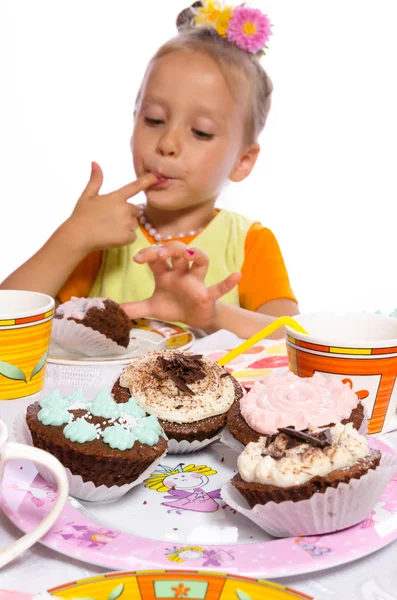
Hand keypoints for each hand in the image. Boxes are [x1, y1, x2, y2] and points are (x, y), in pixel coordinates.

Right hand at [63, 162, 156, 252]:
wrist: (78, 236)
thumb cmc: (81, 215)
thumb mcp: (87, 195)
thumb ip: (95, 180)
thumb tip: (95, 162)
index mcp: (116, 197)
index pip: (135, 187)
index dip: (147, 181)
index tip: (156, 176)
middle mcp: (124, 208)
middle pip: (134, 209)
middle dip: (126, 213)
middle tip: (110, 218)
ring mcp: (127, 223)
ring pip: (133, 223)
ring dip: (125, 225)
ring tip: (109, 228)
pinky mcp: (127, 237)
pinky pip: (132, 236)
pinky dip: (125, 237)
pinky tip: (112, 237)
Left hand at [120, 241, 240, 328]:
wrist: (193, 319)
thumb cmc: (173, 306)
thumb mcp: (152, 308)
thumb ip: (134, 307)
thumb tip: (114, 310)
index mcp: (165, 272)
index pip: (157, 256)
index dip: (148, 253)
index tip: (137, 259)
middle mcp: (181, 272)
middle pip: (179, 251)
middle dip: (170, 248)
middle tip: (160, 252)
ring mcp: (196, 281)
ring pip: (201, 261)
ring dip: (197, 255)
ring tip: (191, 254)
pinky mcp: (208, 294)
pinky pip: (219, 287)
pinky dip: (228, 282)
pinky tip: (236, 276)